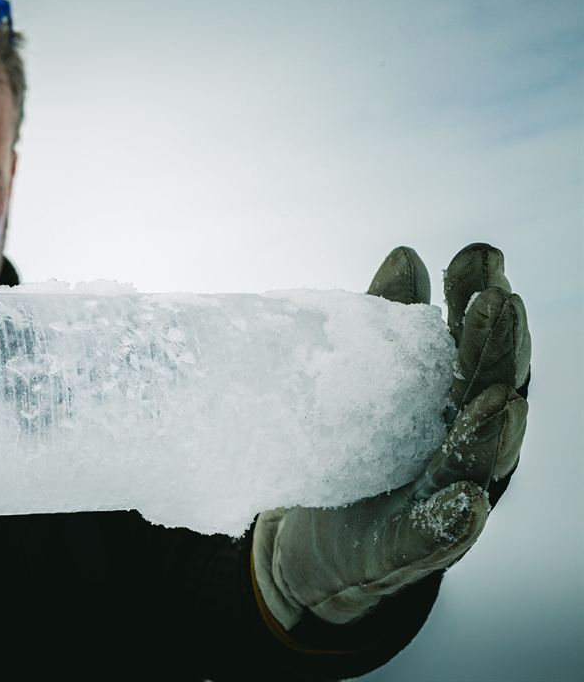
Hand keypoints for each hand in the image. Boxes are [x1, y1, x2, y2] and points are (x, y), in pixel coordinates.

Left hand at [253, 244, 529, 628]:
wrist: (306, 545)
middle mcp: (459, 449)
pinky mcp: (405, 549)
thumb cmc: (349, 455)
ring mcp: (440, 499)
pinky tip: (466, 501)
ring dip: (492, 431)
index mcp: (452, 404)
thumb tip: (407, 256)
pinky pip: (434, 537)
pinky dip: (453, 521)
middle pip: (491, 395)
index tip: (477, 256)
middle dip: (498, 351)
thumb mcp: (365, 386)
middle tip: (495, 303)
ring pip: (480, 464)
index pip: (476, 349)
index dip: (481, 304)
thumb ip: (386, 329)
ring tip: (497, 399)